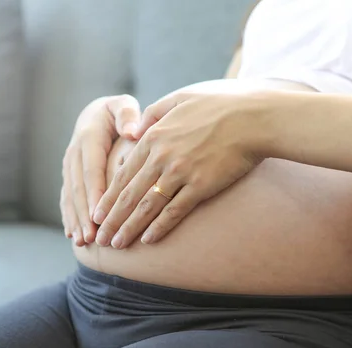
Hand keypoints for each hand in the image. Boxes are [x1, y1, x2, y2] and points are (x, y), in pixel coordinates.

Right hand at [60, 94, 140, 245]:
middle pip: (79, 187)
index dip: (95, 193)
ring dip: (76, 219)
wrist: (96, 113)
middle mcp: (74, 153)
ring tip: (84, 240)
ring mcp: (69, 166)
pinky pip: (66, 198)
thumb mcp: (123, 105)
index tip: (100, 214)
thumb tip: (132, 132)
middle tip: (93, 236)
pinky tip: (73, 235)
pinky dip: (69, 216)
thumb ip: (128, 115)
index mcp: (89, 137)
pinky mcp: (68, 175)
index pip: (92, 169)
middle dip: (84, 214)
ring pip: (70, 196)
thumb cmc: (119, 112)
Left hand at [92, 87, 268, 247]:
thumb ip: (155, 112)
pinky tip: (148, 240)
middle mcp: (162, 157)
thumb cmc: (220, 104)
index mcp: (154, 136)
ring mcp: (180, 172)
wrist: (254, 117)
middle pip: (129, 194)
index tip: (98, 214)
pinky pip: (175, 211)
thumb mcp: (181, 97)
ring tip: (118, 245)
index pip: (124, 173)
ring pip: (147, 206)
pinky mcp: (201, 186)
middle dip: (112, 219)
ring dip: (129, 228)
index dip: (108, 197)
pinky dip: (159, 227)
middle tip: (100, 238)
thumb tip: (137, 128)